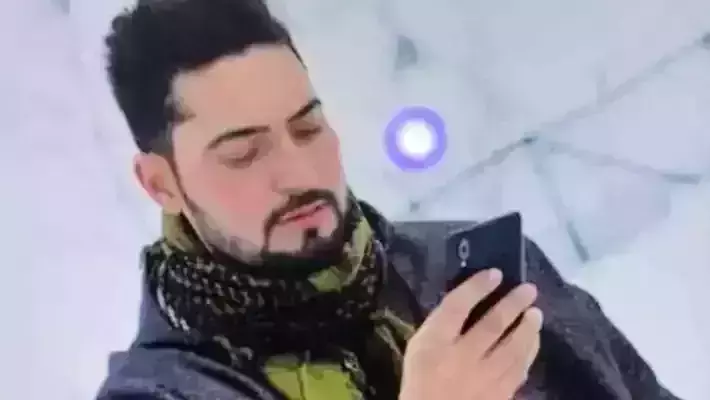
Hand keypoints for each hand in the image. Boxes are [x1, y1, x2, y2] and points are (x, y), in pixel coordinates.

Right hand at [399, 269, 541, 399]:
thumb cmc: (421, 381)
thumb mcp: (419, 348)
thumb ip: (440, 327)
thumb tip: (469, 301)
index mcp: (435, 343)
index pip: (457, 306)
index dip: (477, 287)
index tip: (495, 273)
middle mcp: (461, 358)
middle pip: (493, 324)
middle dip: (513, 304)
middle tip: (529, 289)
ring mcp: (484, 379)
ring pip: (513, 348)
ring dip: (528, 328)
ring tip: (536, 314)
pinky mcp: (500, 395)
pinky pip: (519, 371)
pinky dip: (528, 354)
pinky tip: (532, 343)